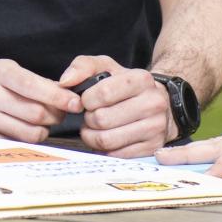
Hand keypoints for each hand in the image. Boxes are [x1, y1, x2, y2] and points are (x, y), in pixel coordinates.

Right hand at [0, 59, 71, 141]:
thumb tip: (69, 95)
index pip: (33, 85)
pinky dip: (29, 139)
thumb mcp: (6, 72)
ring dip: (44, 130)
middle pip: (36, 113)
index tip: (76, 103)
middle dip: (56, 116)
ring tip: (42, 122)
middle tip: (60, 113)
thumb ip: (35, 82)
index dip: (58, 96)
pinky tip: (26, 129)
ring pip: (31, 132)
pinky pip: (19, 143)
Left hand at [57, 56, 171, 157]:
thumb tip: (65, 82)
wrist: (156, 103)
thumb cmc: (124, 85)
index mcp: (142, 79)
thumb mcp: (106, 67)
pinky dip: (104, 148)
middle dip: (88, 118)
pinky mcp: (153, 147)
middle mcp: (153, 103)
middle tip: (91, 115)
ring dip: (91, 135)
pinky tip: (106, 137)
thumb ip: (83, 67)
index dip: (87, 99)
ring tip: (94, 127)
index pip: (103, 93)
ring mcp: (156, 127)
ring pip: (107, 140)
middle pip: (102, 119)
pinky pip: (116, 155)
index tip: (87, 100)